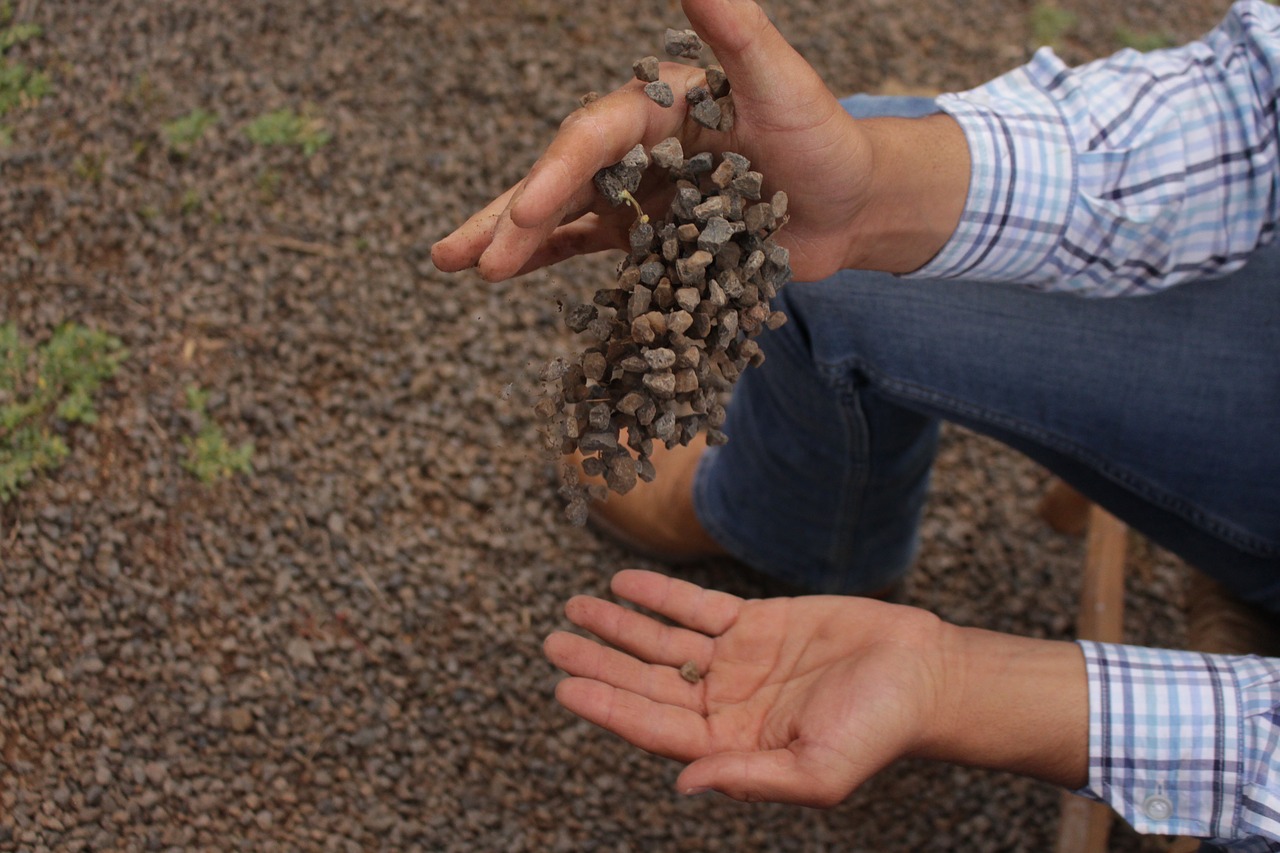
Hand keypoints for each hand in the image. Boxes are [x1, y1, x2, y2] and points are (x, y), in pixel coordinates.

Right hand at [431, 0, 968, 282]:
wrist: (854, 201)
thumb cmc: (824, 136)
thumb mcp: (783, 84)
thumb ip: (738, 34)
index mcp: (657, 105)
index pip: (592, 138)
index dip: (554, 176)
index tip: (523, 215)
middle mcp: (639, 146)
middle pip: (562, 178)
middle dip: (512, 217)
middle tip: (464, 256)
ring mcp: (642, 193)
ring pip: (566, 216)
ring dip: (516, 242)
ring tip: (465, 268)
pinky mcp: (654, 236)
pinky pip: (596, 247)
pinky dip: (556, 260)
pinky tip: (514, 274)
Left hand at [544, 570, 1087, 805]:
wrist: (923, 675)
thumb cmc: (877, 731)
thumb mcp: (817, 772)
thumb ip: (748, 778)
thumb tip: (683, 785)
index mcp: (731, 746)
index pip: (654, 727)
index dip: (608, 705)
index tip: (564, 687)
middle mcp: (726, 705)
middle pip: (648, 681)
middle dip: (600, 661)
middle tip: (553, 642)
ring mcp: (738, 662)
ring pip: (664, 641)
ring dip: (619, 625)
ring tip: (573, 608)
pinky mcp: (756, 623)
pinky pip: (697, 606)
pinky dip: (659, 594)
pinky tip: (623, 583)